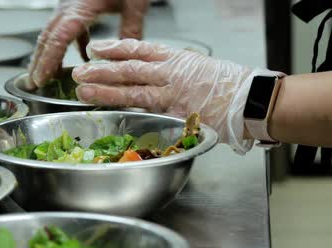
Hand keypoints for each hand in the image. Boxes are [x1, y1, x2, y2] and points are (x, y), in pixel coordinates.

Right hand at [28, 0, 148, 87]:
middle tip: (34, 82)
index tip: (41, 78)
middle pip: (47, 37)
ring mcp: (70, 3)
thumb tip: (128, 54)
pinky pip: (68, 26)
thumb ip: (130, 29)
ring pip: (53, 32)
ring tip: (46, 74)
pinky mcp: (77, 2)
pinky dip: (70, 43)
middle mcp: (69, 5)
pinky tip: (82, 56)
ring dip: (49, 53)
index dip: (48, 61)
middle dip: (39, 61)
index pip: (58, 39)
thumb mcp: (134, 2)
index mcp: (79, 7)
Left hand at [72, 39, 279, 153]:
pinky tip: (108, 110)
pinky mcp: (177, 114)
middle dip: (102, 69)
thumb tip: (151, 77)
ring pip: (133, 90)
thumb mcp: (199, 68)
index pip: (139, 49)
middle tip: (79, 70)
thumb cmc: (230, 86)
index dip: (115, 49)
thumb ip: (173, 72)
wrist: (254, 100)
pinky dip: (127, 111)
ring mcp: (173, 93)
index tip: (96, 49)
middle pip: (130, 68)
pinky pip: (147, 112)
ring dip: (105, 90)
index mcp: (177, 58)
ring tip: (83, 89)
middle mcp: (171, 73)